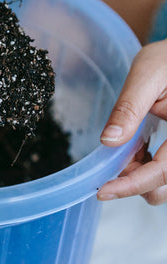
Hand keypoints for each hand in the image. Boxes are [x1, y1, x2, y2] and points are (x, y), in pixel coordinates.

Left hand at [97, 39, 166, 204]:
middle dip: (133, 181)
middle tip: (110, 163)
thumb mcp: (148, 73)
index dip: (132, 185)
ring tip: (124, 152)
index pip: (165, 171)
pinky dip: (147, 167)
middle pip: (166, 184)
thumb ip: (129, 107)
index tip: (103, 191)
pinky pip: (166, 169)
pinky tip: (135, 150)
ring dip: (140, 176)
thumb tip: (108, 141)